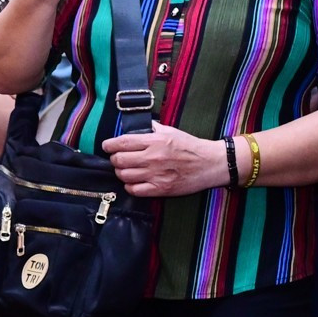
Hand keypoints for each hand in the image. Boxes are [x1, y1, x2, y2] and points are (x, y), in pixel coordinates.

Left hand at [102, 122, 228, 196]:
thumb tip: (136, 126)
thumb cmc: (191, 147)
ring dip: (122, 173)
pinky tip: (135, 181)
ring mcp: (156, 175)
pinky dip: (130, 186)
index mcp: (155, 141)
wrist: (211, 164)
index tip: (106, 146)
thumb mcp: (171, 131)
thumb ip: (152, 129)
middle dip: (115, 159)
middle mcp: (153, 158)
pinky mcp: (160, 189)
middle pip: (119, 160)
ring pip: (123, 176)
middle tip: (118, 159)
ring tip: (127, 170)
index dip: (109, 145)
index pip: (122, 142)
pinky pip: (134, 190)